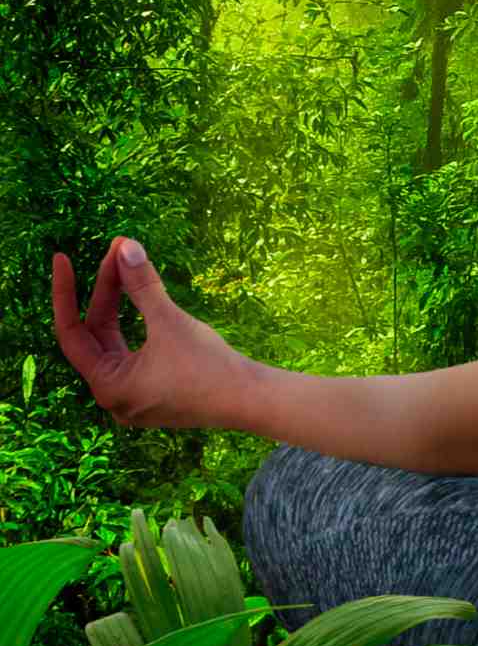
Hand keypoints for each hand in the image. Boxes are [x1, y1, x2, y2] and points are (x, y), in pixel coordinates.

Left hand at [51, 238, 248, 431]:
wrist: (248, 399)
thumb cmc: (207, 366)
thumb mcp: (170, 321)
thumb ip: (143, 285)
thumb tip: (125, 246)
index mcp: (106, 385)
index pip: (72, 332)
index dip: (65, 293)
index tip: (62, 259)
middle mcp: (112, 395)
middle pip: (97, 334)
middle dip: (106, 291)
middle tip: (119, 252)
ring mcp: (133, 396)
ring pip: (116, 342)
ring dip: (121, 305)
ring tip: (128, 270)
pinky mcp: (153, 392)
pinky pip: (132, 352)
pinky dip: (134, 324)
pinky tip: (144, 304)